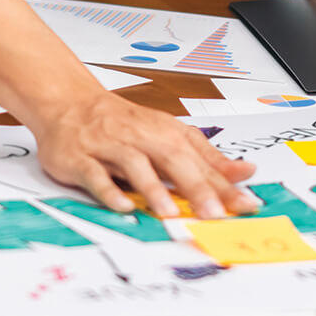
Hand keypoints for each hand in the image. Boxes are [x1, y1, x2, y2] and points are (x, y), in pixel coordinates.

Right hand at [30, 92, 258, 218]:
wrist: (69, 102)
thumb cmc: (122, 123)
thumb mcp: (169, 134)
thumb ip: (206, 158)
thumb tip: (244, 172)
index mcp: (165, 132)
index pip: (201, 160)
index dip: (225, 184)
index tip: (246, 204)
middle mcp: (140, 137)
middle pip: (172, 159)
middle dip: (196, 186)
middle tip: (214, 212)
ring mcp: (110, 147)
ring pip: (135, 165)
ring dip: (153, 188)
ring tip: (170, 211)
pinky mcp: (81, 158)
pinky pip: (95, 174)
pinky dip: (109, 191)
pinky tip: (123, 206)